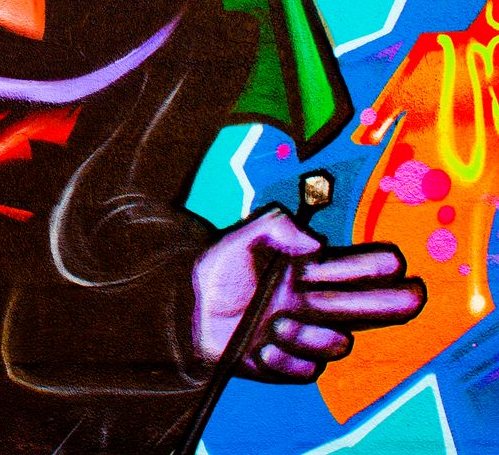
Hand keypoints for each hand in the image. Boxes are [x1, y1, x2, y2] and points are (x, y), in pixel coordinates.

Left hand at [192, 206, 424, 381]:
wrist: (183, 308)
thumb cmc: (212, 270)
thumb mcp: (240, 235)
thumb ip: (276, 224)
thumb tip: (315, 245)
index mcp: (306, 272)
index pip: (352, 269)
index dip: (375, 266)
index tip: (393, 262)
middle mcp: (311, 304)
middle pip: (366, 307)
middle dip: (392, 301)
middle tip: (413, 296)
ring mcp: (301, 335)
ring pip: (337, 343)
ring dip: (311, 335)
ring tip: (277, 321)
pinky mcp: (286, 364)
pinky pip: (307, 371)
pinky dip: (285, 360)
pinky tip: (261, 347)